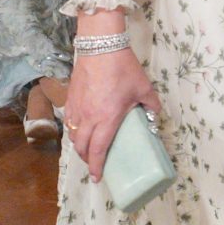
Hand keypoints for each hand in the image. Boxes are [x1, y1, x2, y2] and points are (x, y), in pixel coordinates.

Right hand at [63, 46, 160, 182]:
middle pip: (82, 147)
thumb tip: (154, 117)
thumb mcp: (144, 88)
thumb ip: (152, 106)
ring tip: (87, 149)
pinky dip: (73, 130)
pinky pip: (69, 121)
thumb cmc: (123, 69)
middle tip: (94, 164)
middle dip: (87, 159)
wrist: (101, 46)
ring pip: (73, 135)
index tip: (98, 177)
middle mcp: (89, 117)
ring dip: (79, 146)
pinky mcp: (70, 98)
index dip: (97, 166)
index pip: (99, 150)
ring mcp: (77, 108)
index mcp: (107, 119)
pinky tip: (80, 129)